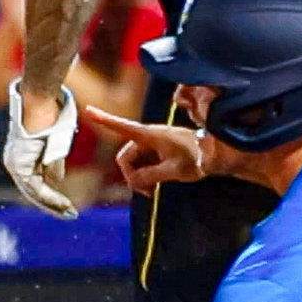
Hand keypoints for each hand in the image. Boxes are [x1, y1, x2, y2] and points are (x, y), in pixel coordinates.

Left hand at [0, 83, 81, 213]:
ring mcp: (15, 163)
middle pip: (32, 192)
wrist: (39, 98)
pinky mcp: (20, 163)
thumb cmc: (48, 114)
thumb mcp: (54, 143)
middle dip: (52, 206)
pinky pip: (35, 186)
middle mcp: (14, 162)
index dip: (51, 197)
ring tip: (69, 212)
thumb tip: (56, 180)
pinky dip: (50, 196)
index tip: (66, 206)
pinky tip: (63, 202)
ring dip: (53, 204)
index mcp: (20, 157)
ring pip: (33, 192)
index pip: (34, 183)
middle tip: (69, 215)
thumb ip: (52, 163)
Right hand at [78, 102, 216, 193]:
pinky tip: (154, 185)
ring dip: (138, 178)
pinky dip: (144, 176)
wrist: (213, 155)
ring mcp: (151, 145)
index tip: (88, 110)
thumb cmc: (196, 158)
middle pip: (125, 157)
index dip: (104, 120)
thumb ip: (150, 176)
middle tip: (146, 192)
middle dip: (131, 175)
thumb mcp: (174, 171)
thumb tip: (134, 182)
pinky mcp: (155, 152)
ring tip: (153, 190)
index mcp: (150, 136)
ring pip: (132, 163)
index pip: (123, 127)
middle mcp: (147, 138)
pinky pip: (140, 164)